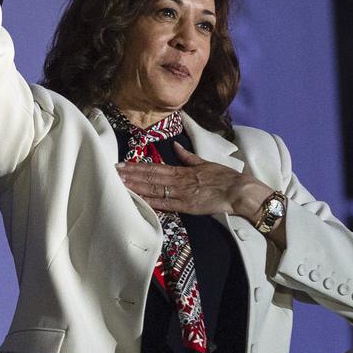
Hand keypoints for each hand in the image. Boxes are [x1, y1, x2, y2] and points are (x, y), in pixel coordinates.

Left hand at [115, 143, 273, 219]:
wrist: (239, 191)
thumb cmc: (225, 177)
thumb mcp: (205, 163)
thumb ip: (188, 157)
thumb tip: (176, 147)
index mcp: (182, 170)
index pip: (154, 167)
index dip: (136, 166)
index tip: (122, 165)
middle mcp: (178, 180)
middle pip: (149, 176)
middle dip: (130, 175)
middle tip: (113, 173)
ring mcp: (181, 194)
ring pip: (153, 189)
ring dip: (136, 186)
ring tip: (120, 184)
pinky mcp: (186, 206)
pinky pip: (165, 204)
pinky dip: (150, 202)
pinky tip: (137, 200)